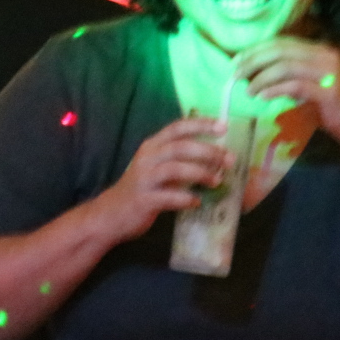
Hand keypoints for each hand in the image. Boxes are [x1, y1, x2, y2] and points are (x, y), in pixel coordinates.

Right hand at [95, 116, 229, 241]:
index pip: (178, 127)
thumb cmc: (142, 189)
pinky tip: (197, 202)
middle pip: (180, 147)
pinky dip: (185, 198)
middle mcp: (147, 158)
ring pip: (175, 169)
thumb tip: (215, 158)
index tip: (223, 126)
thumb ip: (179, 160)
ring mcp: (144, 179)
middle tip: (229, 159)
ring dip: (200, 173)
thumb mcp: (157, 168)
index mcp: (152, 146)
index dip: (201, 124)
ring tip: (217, 181)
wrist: (111, 214)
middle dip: (208, 151)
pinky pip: (168, 197)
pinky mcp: (143, 200)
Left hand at [237, 37, 339, 149]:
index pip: (282, 42)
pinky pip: (295, 85)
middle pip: (281, 51)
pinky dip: (275, 89)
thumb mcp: (309, 85)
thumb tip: (253, 72)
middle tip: (235, 74)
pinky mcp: (329, 92)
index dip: (257, 49)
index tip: (237, 61)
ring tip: (248, 90)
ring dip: (261, 77)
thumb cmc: (330, 108)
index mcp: (319, 50)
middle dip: (254, 61)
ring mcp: (329, 72)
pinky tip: (263, 96)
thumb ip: (289, 75)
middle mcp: (325, 56)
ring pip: (286, 66)